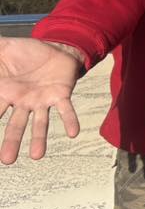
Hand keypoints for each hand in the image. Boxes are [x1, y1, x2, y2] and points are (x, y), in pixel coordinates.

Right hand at [0, 39, 83, 163]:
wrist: (54, 49)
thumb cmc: (24, 53)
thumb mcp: (2, 48)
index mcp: (5, 93)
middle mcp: (23, 102)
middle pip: (15, 126)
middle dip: (11, 142)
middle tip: (7, 160)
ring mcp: (42, 101)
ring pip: (40, 124)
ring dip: (39, 139)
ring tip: (37, 156)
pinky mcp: (61, 95)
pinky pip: (66, 110)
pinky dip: (70, 121)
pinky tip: (74, 133)